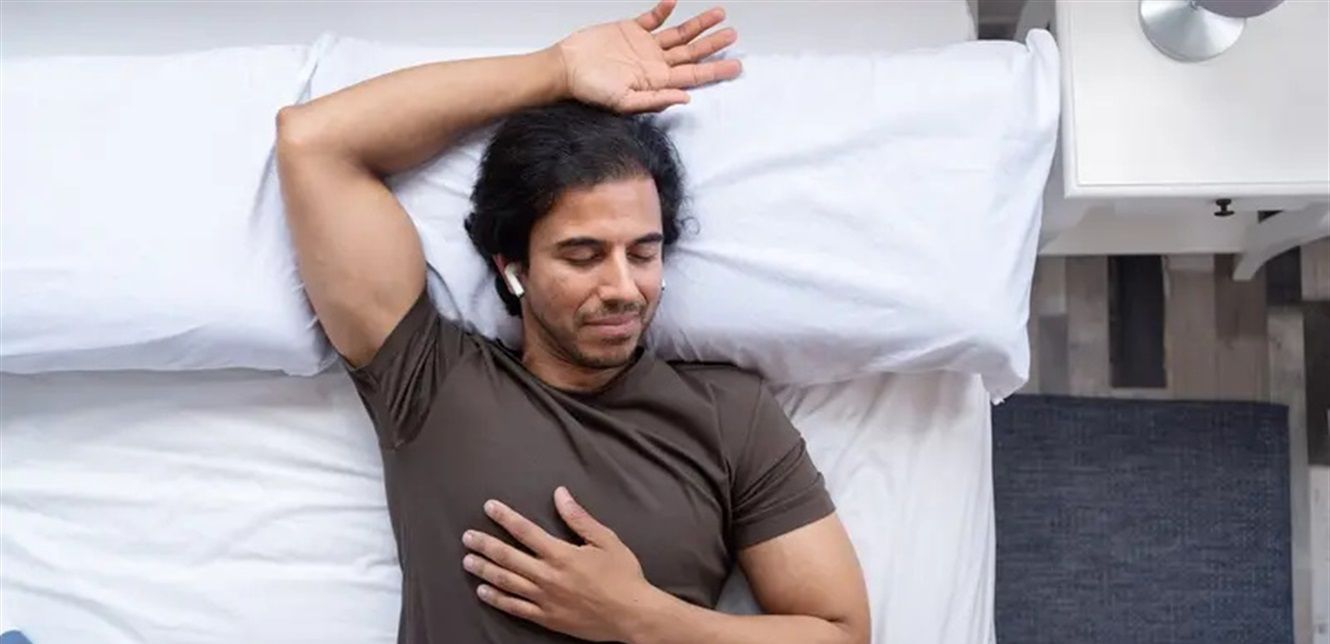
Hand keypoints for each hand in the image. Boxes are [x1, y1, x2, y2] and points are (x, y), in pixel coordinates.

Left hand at [462, 486, 657, 641]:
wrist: (632, 615)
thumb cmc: (623, 576)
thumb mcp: (607, 540)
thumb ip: (579, 518)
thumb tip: (560, 494)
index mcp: (561, 554)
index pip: (525, 531)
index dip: (505, 517)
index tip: (489, 507)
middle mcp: (548, 576)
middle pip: (508, 557)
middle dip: (485, 544)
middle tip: (467, 536)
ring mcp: (545, 599)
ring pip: (506, 582)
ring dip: (485, 570)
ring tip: (467, 561)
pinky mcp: (546, 618)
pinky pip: (515, 608)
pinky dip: (497, 599)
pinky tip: (483, 592)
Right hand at [554, 0, 742, 112]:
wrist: (566, 68)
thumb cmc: (591, 90)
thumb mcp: (624, 102)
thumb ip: (655, 100)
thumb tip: (686, 98)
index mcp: (657, 81)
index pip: (694, 75)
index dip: (716, 70)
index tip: (737, 65)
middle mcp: (655, 63)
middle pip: (692, 53)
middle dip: (713, 44)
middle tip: (733, 34)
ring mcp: (644, 46)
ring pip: (679, 34)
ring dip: (698, 24)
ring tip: (718, 14)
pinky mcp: (631, 30)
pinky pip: (653, 18)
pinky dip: (665, 10)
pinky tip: (676, 1)